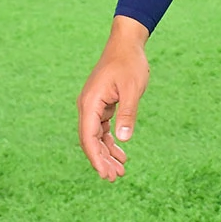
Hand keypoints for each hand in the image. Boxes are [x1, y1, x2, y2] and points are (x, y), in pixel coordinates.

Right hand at [77, 16, 150, 181]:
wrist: (127, 43)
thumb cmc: (130, 63)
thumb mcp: (133, 89)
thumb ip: (128, 114)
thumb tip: (124, 139)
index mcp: (90, 103)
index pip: (88, 138)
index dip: (96, 158)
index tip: (105, 175)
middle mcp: (88, 106)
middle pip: (90, 140)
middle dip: (102, 160)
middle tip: (116, 178)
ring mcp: (94, 105)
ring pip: (96, 136)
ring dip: (106, 153)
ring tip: (120, 171)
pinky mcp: (102, 104)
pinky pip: (102, 127)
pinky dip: (110, 140)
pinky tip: (120, 152)